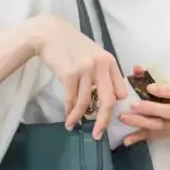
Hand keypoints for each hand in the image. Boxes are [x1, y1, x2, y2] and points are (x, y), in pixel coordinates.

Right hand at [26, 15, 127, 138]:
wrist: (50, 34)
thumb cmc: (72, 46)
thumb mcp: (93, 55)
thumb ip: (101, 73)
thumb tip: (105, 97)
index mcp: (109, 62)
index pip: (120, 91)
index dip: (113, 105)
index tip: (104, 114)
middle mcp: (101, 66)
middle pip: (108, 101)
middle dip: (103, 121)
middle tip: (98, 135)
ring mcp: (85, 70)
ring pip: (86, 103)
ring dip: (78, 117)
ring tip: (72, 125)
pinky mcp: (69, 74)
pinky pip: (72, 99)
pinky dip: (69, 110)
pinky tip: (67, 117)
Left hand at [118, 83, 169, 145]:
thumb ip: (155, 78)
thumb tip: (136, 68)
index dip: (165, 90)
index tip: (149, 87)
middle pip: (168, 112)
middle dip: (151, 108)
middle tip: (134, 104)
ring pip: (157, 126)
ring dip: (140, 122)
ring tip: (123, 117)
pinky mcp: (163, 136)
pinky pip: (150, 137)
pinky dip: (137, 138)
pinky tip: (126, 140)